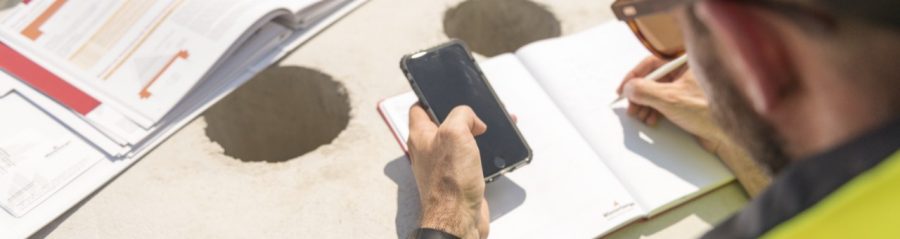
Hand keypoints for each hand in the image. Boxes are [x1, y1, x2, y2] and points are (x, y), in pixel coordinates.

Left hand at [407, 105, 489, 238]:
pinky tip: (494, 151)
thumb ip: (461, 115)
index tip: (444, 92)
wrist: (458, 218)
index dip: (431, 97)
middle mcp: (429, 150)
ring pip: (460, 141)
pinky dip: (482, 152)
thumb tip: (473, 119)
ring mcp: (444, 165)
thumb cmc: (450, 181)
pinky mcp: (459, 178)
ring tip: (492, 127)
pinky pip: (470, 159)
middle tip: (477, 112)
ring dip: (476, 133)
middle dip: (463, 115)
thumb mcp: (454, 133)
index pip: (418, 108)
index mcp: (421, 135)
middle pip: (443, 123)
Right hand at [617, 56, 771, 195]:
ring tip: (641, 116)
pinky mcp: (689, 104)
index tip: (624, 89)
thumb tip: (630, 88)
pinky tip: (653, 120)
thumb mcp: (670, 98)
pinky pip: (666, 104)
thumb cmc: (710, 111)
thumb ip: (645, 90)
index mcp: (685, 63)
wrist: (731, 134)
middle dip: (639, 94)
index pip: (652, 63)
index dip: (635, 76)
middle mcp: (687, 73)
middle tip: (631, 107)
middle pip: (654, 79)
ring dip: (646, 105)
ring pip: (658, 93)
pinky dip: (656, 111)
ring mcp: (688, 89)